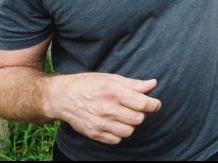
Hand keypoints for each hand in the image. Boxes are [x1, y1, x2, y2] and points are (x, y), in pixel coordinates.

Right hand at [46, 73, 160, 144]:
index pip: (143, 104)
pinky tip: (114, 123)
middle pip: (138, 119)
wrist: (62, 96)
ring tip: (124, 116)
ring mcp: (100, 123)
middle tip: (135, 108)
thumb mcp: (112, 78)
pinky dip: (119, 134)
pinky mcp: (93, 133)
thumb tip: (153, 83)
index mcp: (114, 92)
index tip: (154, 104)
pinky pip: (116, 140)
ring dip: (130, 124)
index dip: (154, 105)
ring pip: (129, 131)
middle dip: (141, 113)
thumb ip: (134, 84)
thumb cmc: (89, 84)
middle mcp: (107, 109)